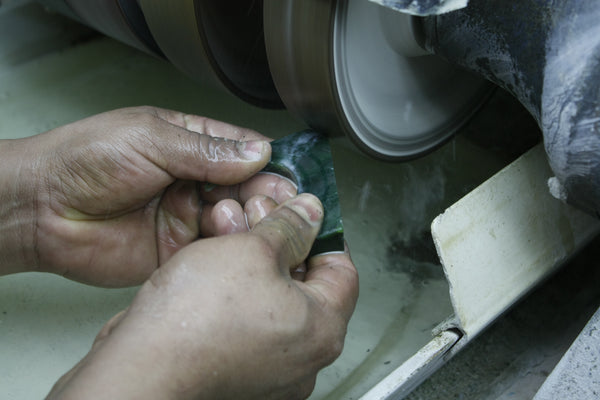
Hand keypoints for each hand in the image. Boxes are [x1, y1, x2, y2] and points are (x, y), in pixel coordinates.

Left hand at [0, 106, 295, 285]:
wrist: (41, 209)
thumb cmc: (85, 160)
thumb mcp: (149, 140)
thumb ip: (205, 150)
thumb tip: (258, 152)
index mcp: (191, 145)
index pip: (243, 152)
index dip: (267, 166)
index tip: (287, 181)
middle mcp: (194, 181)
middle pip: (246, 189)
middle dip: (262, 197)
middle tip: (274, 206)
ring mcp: (187, 217)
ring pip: (234, 221)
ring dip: (243, 222)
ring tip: (232, 219)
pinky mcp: (177, 251)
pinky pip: (212, 251)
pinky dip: (225, 249)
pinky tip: (224, 243)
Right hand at [46, 194, 358, 399]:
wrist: (139, 368)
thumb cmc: (194, 322)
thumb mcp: (252, 249)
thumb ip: (290, 228)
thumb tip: (310, 214)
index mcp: (322, 330)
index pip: (341, 269)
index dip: (321, 233)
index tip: (302, 214)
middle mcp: (301, 357)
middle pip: (303, 284)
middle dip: (279, 242)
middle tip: (258, 217)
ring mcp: (268, 369)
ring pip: (270, 300)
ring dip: (253, 263)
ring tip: (228, 235)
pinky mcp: (235, 371)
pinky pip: (245, 322)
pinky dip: (235, 293)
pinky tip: (212, 267)